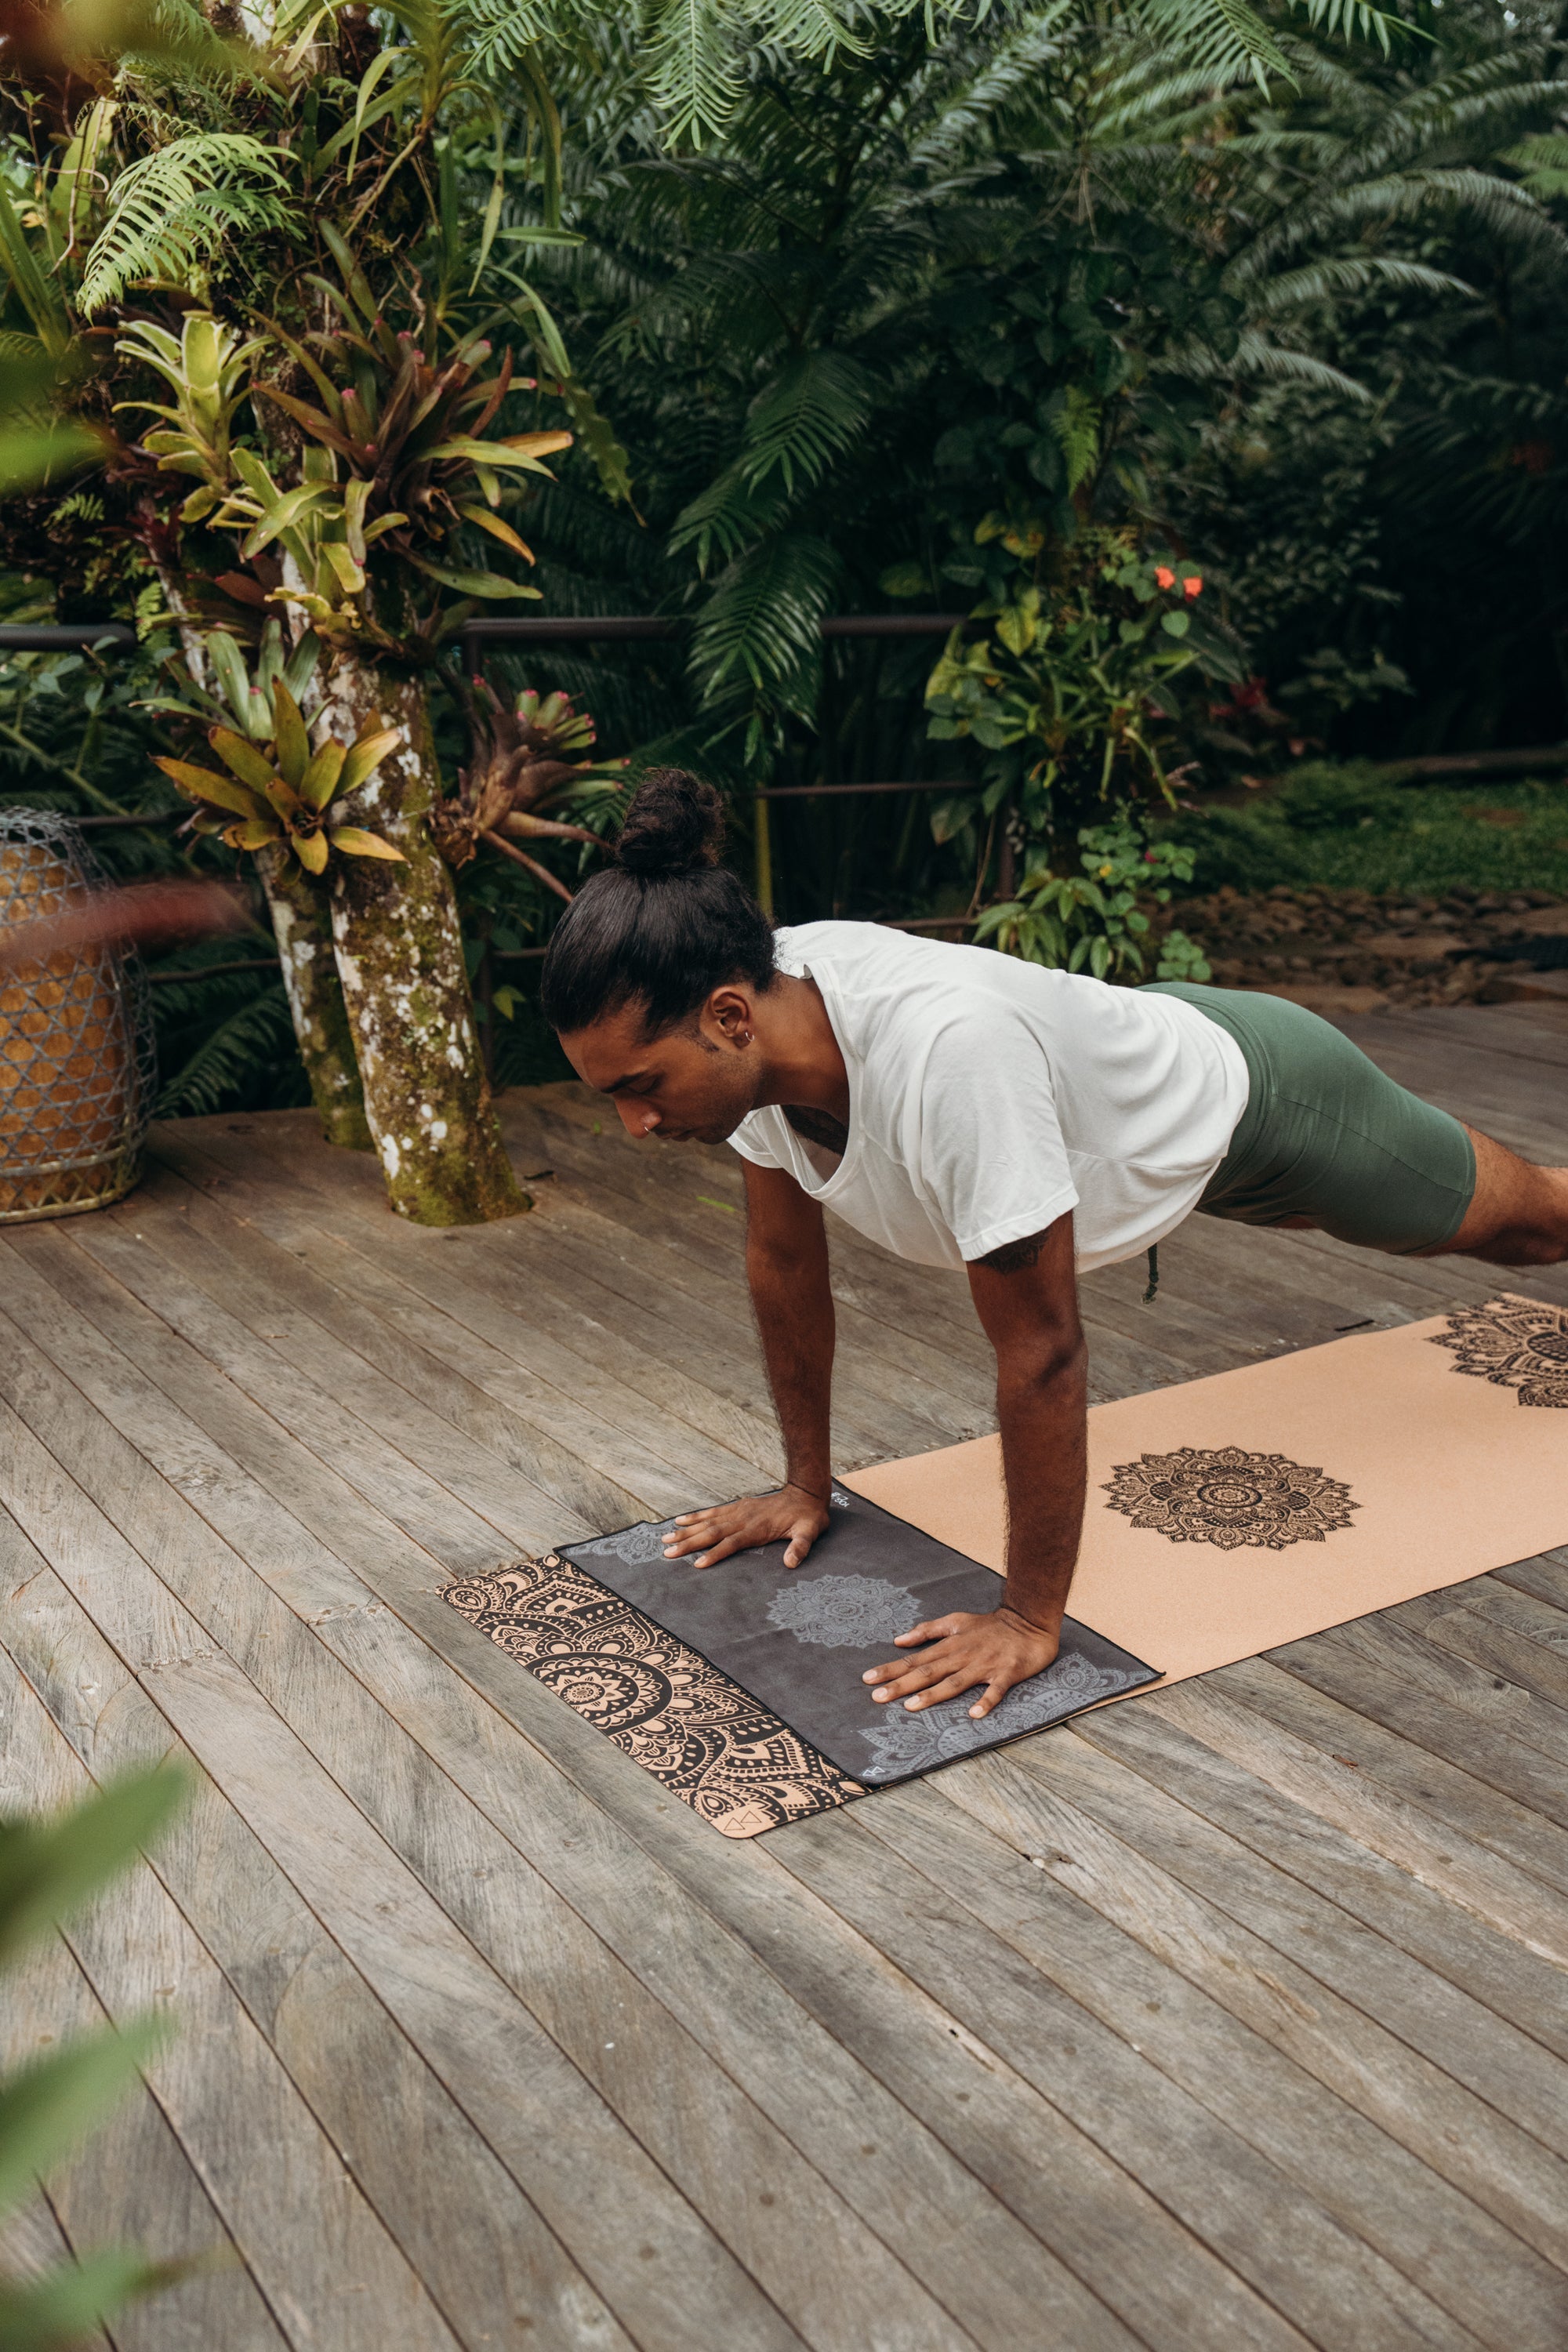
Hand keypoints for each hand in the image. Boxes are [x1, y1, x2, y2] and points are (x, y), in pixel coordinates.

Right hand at [662, 1483, 830, 1570]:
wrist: (805, 1494)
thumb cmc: (807, 1518)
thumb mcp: (809, 1533)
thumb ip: (800, 1547)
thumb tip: (791, 1563)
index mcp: (756, 1529)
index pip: (731, 1544)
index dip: (714, 1554)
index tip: (697, 1565)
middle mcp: (743, 1519)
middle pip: (711, 1533)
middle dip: (689, 1543)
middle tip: (667, 1552)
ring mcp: (738, 1511)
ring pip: (707, 1522)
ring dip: (686, 1531)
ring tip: (665, 1537)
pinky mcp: (737, 1506)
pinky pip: (712, 1512)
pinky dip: (696, 1516)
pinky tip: (681, 1520)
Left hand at [862, 1605, 1060, 1719]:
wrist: (1028, 1622)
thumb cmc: (989, 1625)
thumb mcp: (955, 1621)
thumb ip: (928, 1630)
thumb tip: (899, 1639)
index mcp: (949, 1645)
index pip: (915, 1659)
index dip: (891, 1669)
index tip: (867, 1678)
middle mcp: (962, 1656)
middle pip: (927, 1672)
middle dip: (901, 1684)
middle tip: (877, 1696)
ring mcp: (983, 1666)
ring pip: (954, 1683)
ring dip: (933, 1694)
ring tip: (911, 1706)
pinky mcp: (1006, 1674)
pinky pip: (994, 1690)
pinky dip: (985, 1701)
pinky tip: (974, 1713)